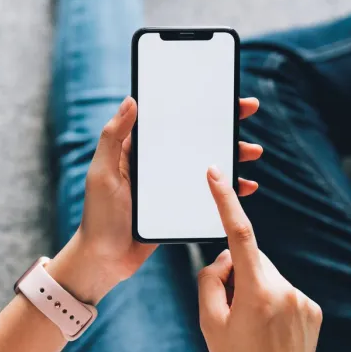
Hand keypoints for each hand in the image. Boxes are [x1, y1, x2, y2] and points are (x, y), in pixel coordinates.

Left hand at [49, 96, 262, 303]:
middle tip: (246, 110)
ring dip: (231, 155)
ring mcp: (170, 185)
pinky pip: (208, 192)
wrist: (106, 260)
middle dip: (222, 125)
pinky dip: (228, 188)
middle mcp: (156, 164)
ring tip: (252, 152)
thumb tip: (130, 100)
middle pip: (193, 138)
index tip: (215, 91)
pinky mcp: (179, 206)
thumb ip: (113, 138)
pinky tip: (246, 186)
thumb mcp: (103, 173)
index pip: (169, 119)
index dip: (193, 104)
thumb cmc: (99, 216)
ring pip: (206, 164)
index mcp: (137, 150)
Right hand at [198, 166, 321, 351]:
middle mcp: (286, 290)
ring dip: (255, 287)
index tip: (217, 175)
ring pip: (268, 273)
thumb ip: (211, 279)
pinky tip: (268, 327)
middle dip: (237, 271)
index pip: (239, 235)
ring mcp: (303, 300)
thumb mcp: (208, 321)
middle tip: (229, 307)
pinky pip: (284, 289)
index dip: (226, 202)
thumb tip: (226, 257)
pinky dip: (272, 299)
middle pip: (252, 258)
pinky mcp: (313, 309)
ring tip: (251, 323)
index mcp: (257, 293)